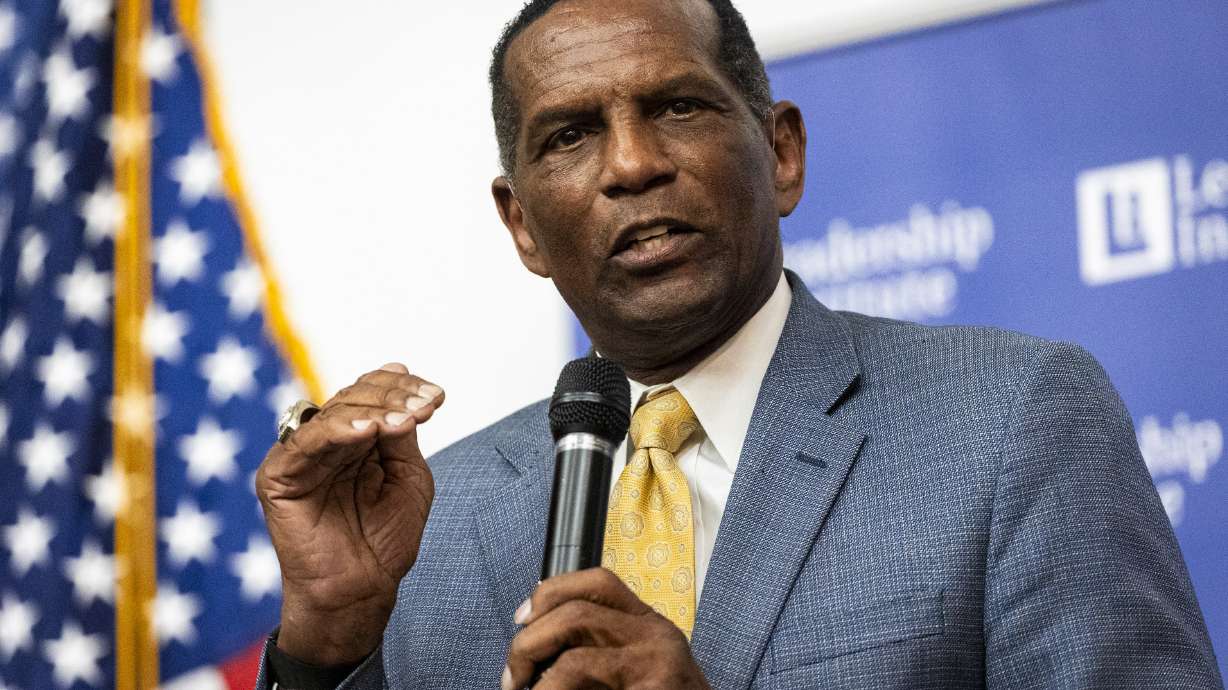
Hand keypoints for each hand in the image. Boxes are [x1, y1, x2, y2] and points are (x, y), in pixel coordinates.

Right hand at [255, 362, 443, 664]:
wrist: (362, 589)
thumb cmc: (387, 538)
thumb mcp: (408, 474)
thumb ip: (401, 430)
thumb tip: (399, 374)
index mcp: (355, 437)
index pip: (373, 393)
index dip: (403, 387)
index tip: (437, 397)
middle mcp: (326, 440)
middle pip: (354, 396)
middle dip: (394, 397)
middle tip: (425, 406)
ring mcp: (300, 456)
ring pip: (332, 412)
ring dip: (373, 409)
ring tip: (403, 418)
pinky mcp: (278, 475)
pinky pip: (306, 441)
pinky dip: (338, 429)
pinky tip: (368, 429)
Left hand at [503, 568, 710, 689]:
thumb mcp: (636, 669)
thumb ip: (601, 649)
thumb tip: (534, 648)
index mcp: (651, 625)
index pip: (598, 582)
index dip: (550, 592)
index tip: (521, 620)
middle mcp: (658, 637)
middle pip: (576, 614)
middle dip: (528, 644)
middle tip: (513, 680)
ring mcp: (657, 669)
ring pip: (575, 660)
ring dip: (539, 683)